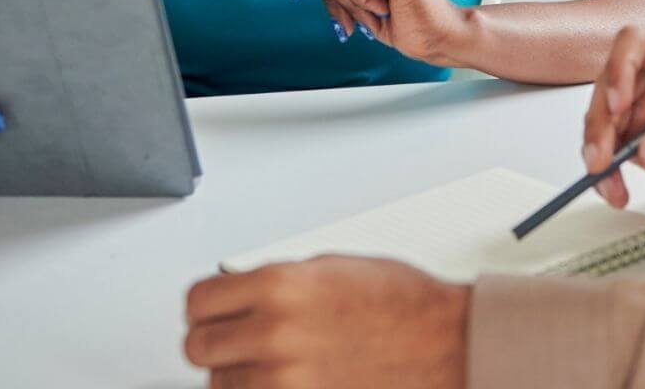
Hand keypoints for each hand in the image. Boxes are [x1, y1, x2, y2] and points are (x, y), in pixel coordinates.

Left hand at [185, 256, 467, 388]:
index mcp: (280, 286)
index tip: (210, 311)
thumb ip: (276, 281)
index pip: (198, 301)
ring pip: (221, 384)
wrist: (446, 345)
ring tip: (275, 361)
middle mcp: (275, 333)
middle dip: (215, 341)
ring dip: (240, 374)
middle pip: (198, 346)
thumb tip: (239, 292)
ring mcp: (285, 380)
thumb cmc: (403, 306)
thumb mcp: (332, 268)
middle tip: (234, 339)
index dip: (204, 306)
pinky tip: (287, 379)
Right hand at [582, 26, 644, 207]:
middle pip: (608, 85)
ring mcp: (641, 110)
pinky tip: (613, 189)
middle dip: (600, 122)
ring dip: (597, 150)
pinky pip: (607, 150)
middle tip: (602, 157)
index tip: (618, 103)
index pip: (637, 44)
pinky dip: (604, 173)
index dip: (620, 67)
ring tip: (607, 180)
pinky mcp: (634, 139)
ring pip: (600, 119)